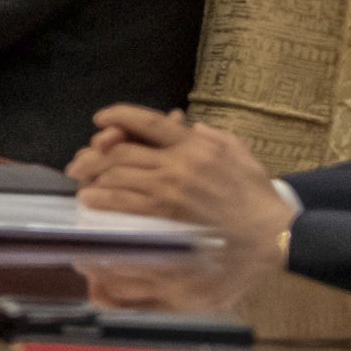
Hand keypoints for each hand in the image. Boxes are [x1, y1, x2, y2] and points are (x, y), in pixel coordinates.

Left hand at [71, 105, 297, 255]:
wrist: (271, 234)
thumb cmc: (257, 196)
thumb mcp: (239, 154)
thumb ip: (211, 136)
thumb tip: (185, 124)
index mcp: (195, 144)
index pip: (147, 121)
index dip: (118, 116)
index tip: (101, 119)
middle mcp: (179, 162)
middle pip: (122, 151)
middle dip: (94, 154)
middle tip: (79, 162)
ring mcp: (170, 189)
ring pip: (116, 175)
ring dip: (92, 177)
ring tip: (82, 182)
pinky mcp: (166, 214)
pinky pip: (122, 202)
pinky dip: (101, 198)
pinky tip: (91, 200)